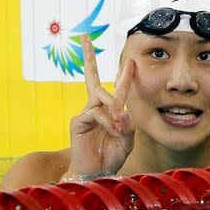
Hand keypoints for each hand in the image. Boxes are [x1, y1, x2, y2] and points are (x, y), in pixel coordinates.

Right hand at [63, 35, 134, 177]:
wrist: (96, 172)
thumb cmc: (111, 157)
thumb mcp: (127, 141)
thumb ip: (128, 127)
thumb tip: (122, 112)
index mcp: (111, 111)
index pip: (118, 89)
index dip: (124, 75)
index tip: (130, 60)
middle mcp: (97, 108)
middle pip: (92, 77)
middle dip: (88, 57)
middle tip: (85, 37)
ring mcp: (86, 112)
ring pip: (101, 96)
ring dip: (113, 111)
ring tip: (117, 129)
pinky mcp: (78, 120)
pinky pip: (96, 112)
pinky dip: (106, 122)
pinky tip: (110, 132)